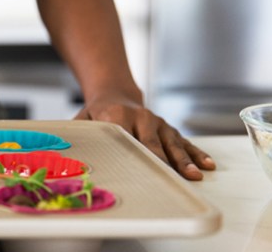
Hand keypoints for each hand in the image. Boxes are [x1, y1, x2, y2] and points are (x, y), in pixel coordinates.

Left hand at [73, 98, 215, 179]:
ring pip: (172, 143)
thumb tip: (64, 151)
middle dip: (163, 162)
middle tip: (173, 179)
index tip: (141, 170)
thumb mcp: (82, 120)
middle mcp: (140, 117)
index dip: (134, 154)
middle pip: (153, 144)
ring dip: (184, 161)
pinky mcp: (168, 128)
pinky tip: (207, 165)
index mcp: (115, 115)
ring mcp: (157, 123)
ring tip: (195, 176)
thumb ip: (78, 134)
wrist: (114, 92)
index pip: (126, 137)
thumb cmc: (95, 114)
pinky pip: (184, 141)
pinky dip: (196, 153)